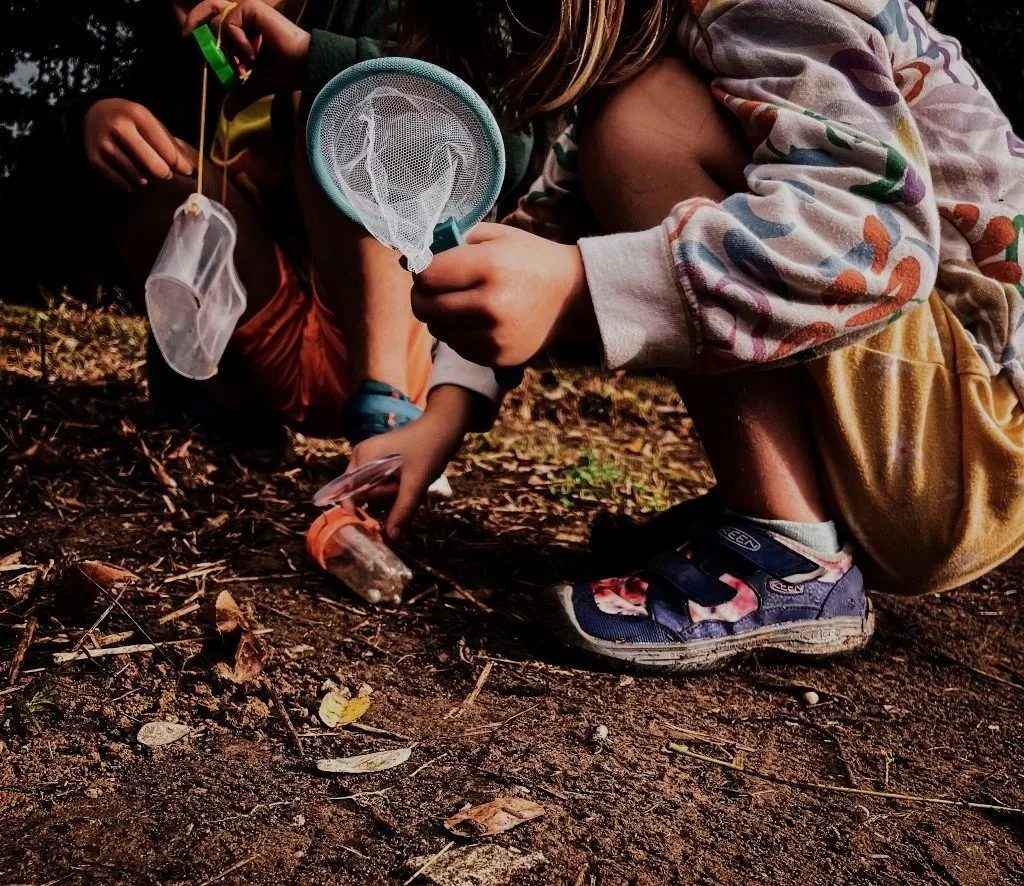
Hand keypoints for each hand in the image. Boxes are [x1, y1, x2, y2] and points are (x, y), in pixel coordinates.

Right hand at [82, 99, 193, 190]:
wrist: (94, 114)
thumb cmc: (131, 121)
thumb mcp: (151, 123)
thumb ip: (170, 144)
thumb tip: (189, 170)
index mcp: (137, 115)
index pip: (165, 148)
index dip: (178, 164)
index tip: (185, 171)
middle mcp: (119, 127)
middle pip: (152, 165)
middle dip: (164, 173)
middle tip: (165, 173)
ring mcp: (105, 144)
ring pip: (138, 176)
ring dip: (147, 179)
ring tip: (147, 172)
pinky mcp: (95, 160)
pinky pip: (122, 183)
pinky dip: (132, 184)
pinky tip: (134, 177)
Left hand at [183, 0, 310, 115]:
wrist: (300, 67)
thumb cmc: (283, 73)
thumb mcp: (253, 85)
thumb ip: (239, 94)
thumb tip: (227, 114)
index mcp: (244, 29)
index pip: (214, 20)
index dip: (198, 24)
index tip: (187, 36)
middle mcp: (244, 16)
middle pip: (209, 9)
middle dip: (196, 21)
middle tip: (186, 35)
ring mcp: (246, 10)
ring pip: (218, 25)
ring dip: (229, 50)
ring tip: (248, 63)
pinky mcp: (250, 8)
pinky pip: (230, 25)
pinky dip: (238, 43)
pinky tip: (255, 54)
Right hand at [345, 386, 474, 538]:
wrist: (443, 429)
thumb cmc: (428, 451)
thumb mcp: (416, 483)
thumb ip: (402, 510)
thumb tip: (391, 537)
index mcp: (363, 457)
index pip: (346, 490)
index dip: (354, 509)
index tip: (366, 525)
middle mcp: (362, 457)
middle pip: (361, 491)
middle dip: (382, 496)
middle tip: (401, 488)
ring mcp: (371, 459)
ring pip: (372, 489)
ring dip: (389, 494)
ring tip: (407, 483)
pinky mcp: (381, 462)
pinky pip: (380, 483)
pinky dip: (393, 489)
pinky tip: (406, 482)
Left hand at [411, 223, 595, 367]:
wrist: (572, 297)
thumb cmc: (528, 259)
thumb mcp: (495, 236)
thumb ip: (451, 241)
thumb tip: (406, 258)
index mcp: (491, 267)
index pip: (427, 274)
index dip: (421, 269)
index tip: (429, 266)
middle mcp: (492, 305)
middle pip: (425, 307)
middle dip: (423, 295)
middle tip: (436, 287)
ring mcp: (496, 337)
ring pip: (438, 330)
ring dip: (440, 316)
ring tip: (461, 302)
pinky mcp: (499, 358)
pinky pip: (457, 347)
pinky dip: (458, 334)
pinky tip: (477, 320)